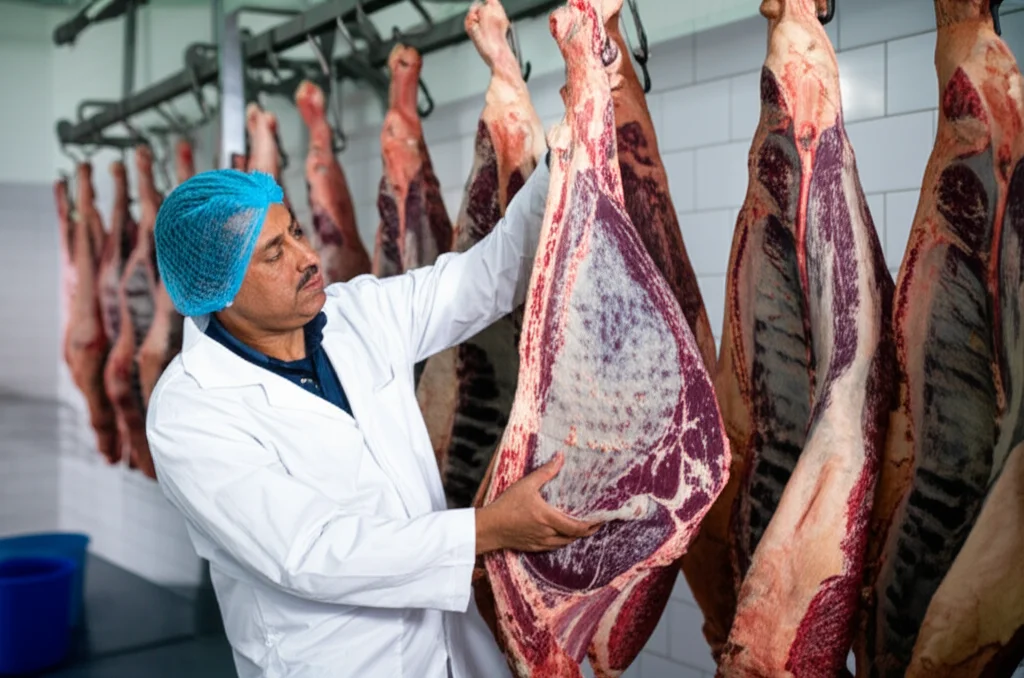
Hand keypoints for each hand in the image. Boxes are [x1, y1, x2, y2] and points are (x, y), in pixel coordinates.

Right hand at [475, 453, 601, 554]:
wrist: (489, 527)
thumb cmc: (506, 506)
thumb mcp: (526, 485)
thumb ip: (545, 472)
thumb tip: (560, 457)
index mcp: (548, 518)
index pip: (577, 527)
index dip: (591, 525)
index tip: (601, 520)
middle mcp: (547, 533)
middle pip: (574, 537)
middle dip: (587, 531)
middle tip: (596, 523)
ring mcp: (540, 542)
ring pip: (565, 543)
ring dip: (575, 537)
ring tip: (582, 528)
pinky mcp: (533, 547)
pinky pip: (554, 546)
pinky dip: (562, 541)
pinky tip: (563, 535)